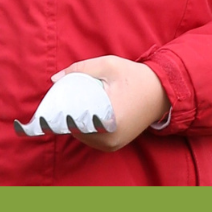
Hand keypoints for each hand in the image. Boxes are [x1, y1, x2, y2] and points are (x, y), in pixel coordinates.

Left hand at [51, 56, 169, 152]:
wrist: (162, 92)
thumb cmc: (134, 77)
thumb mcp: (107, 65)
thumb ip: (79, 70)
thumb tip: (55, 80)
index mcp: (108, 119)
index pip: (72, 120)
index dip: (58, 112)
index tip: (49, 105)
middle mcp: (110, 138)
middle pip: (74, 129)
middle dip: (65, 115)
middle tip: (59, 101)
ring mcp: (113, 144)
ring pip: (81, 135)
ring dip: (74, 123)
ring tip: (70, 106)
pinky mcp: (115, 145)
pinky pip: (91, 138)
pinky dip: (84, 128)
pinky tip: (82, 115)